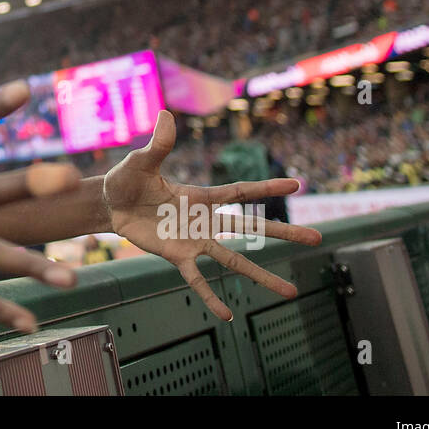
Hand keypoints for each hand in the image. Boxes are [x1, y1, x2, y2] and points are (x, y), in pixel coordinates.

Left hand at [101, 111, 321, 320]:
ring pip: (235, 260)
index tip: (297, 185)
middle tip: (317, 239)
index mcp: (202, 196)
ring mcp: (195, 241)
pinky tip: (227, 314)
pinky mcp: (178, 257)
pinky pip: (198, 280)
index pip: (241, 192)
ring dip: (261, 275)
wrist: (111, 204)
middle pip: (251, 228)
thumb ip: (159, 144)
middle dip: (283, 233)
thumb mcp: (143, 161)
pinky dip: (210, 296)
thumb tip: (166, 114)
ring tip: (291, 291)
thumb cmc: (129, 179)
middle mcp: (205, 220)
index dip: (268, 189)